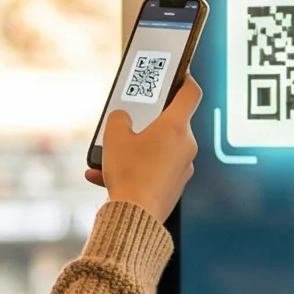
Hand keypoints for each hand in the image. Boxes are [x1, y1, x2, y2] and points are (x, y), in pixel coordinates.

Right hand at [86, 77, 200, 222]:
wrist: (135, 216)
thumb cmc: (129, 173)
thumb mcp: (114, 137)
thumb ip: (119, 119)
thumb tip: (122, 119)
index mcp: (175, 127)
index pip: (190, 94)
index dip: (186, 80)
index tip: (181, 76)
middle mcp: (186, 146)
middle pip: (171, 125)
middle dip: (149, 123)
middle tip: (132, 121)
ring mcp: (183, 169)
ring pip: (159, 151)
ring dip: (136, 150)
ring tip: (109, 157)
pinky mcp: (174, 187)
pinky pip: (154, 172)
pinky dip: (135, 171)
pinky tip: (103, 176)